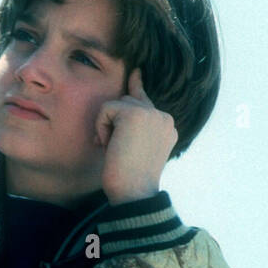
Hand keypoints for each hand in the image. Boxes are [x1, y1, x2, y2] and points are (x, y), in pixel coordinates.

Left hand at [94, 68, 177, 202]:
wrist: (134, 194)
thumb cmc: (130, 180)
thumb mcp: (136, 148)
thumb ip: (134, 126)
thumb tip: (125, 107)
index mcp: (166, 126)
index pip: (146, 100)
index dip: (137, 86)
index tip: (135, 73)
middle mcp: (163, 117)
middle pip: (128, 101)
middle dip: (114, 122)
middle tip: (114, 149)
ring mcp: (152, 114)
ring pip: (117, 104)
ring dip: (107, 127)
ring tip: (114, 149)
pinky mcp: (136, 113)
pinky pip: (106, 109)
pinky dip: (101, 128)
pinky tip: (108, 146)